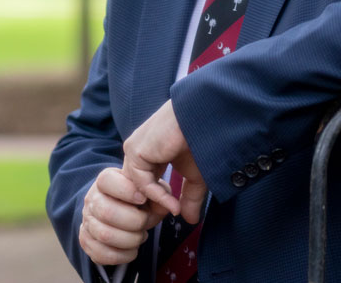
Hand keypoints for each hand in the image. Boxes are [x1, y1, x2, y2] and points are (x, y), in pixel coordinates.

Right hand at [79, 167, 166, 265]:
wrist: (121, 213)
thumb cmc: (138, 200)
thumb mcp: (150, 191)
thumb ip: (160, 195)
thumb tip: (169, 206)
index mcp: (105, 181)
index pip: (106, 180)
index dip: (126, 191)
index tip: (143, 199)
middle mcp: (92, 199)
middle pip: (106, 212)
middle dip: (134, 221)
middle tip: (145, 222)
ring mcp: (87, 221)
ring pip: (104, 235)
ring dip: (130, 240)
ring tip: (140, 237)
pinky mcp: (86, 241)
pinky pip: (100, 254)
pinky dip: (122, 256)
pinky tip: (132, 250)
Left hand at [122, 99, 208, 222]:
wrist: (206, 118)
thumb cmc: (203, 140)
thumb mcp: (196, 175)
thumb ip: (190, 197)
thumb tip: (191, 221)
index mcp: (149, 155)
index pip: (143, 186)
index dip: (156, 204)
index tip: (174, 214)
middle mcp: (138, 152)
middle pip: (134, 189)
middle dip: (151, 208)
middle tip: (168, 218)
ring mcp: (134, 150)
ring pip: (134, 189)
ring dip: (152, 205)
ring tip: (173, 211)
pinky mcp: (135, 150)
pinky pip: (140, 183)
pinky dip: (156, 198)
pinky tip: (172, 204)